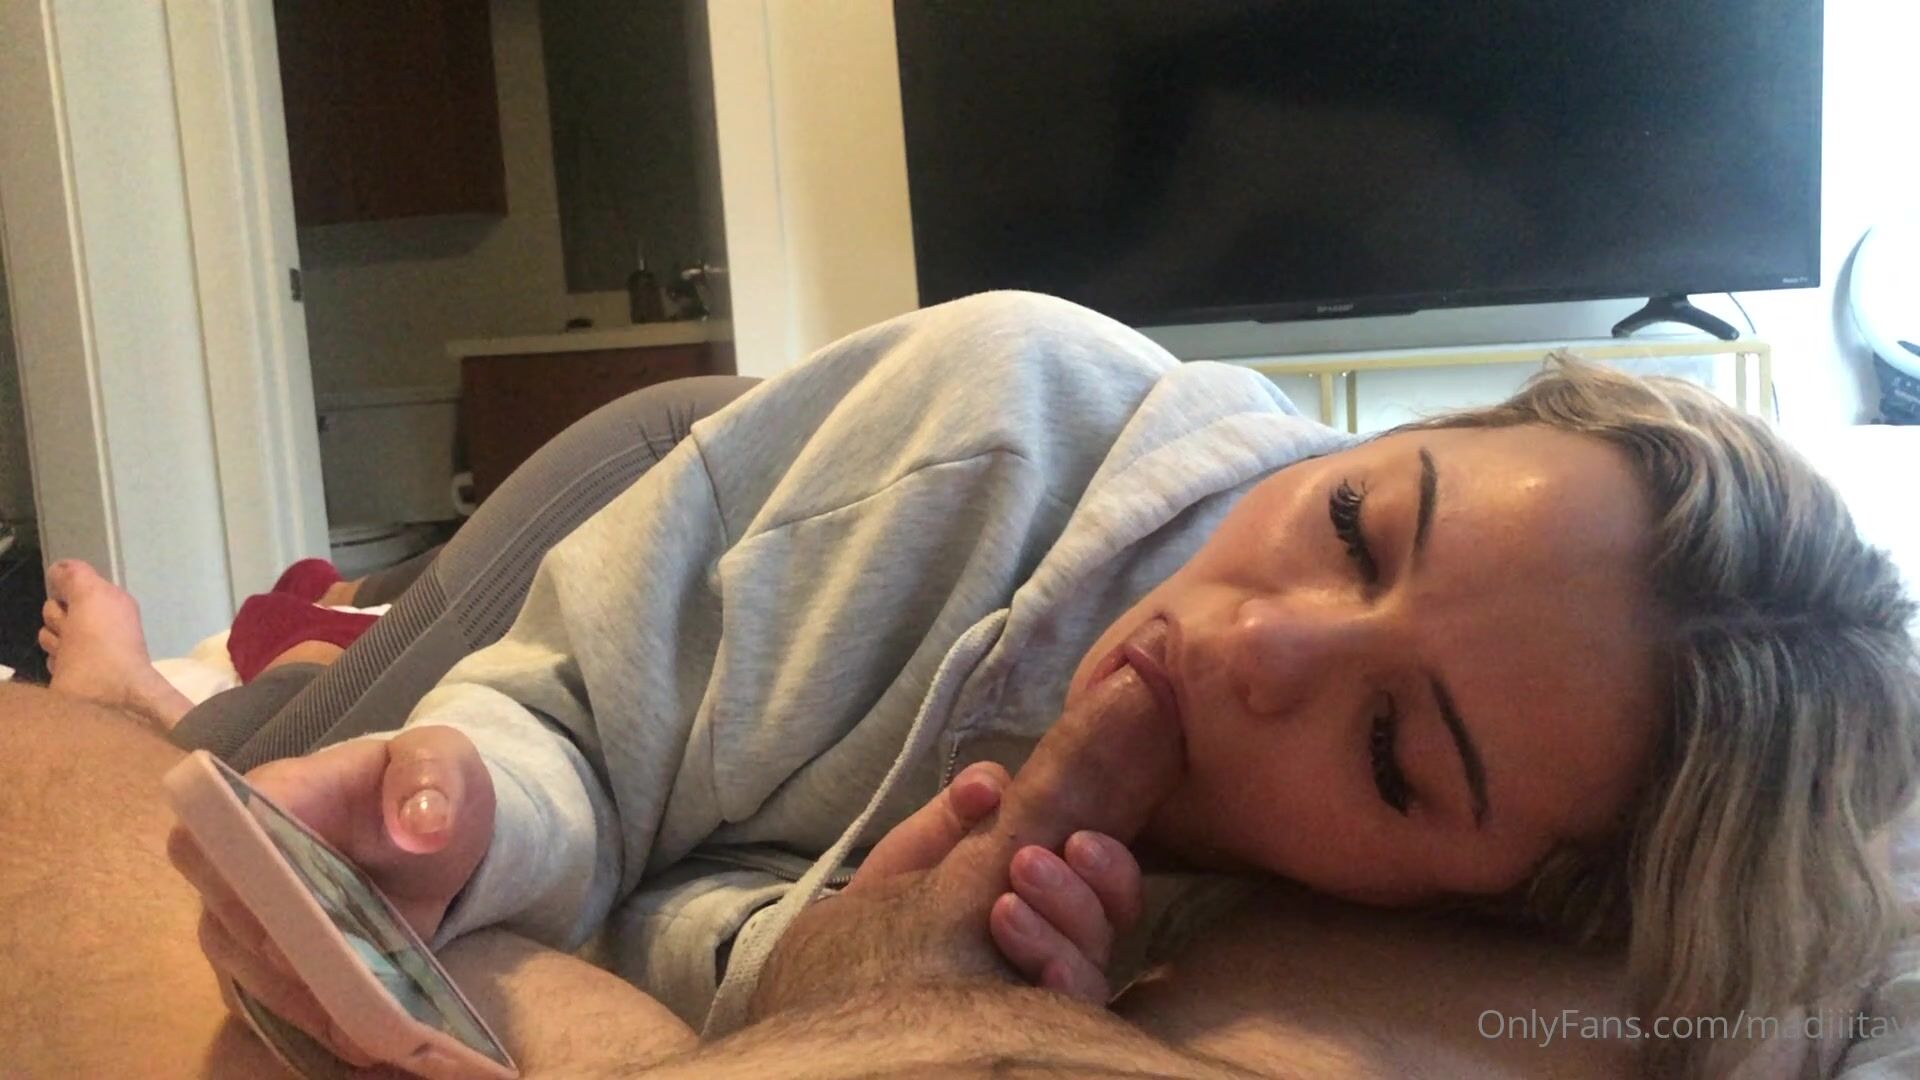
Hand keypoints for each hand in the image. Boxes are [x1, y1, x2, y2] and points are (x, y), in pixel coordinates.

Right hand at [166, 725, 493, 1066]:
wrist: (431, 828)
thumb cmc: (424, 784)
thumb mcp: (443, 762)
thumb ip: (432, 778)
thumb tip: (421, 824)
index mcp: (275, 794)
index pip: (216, 830)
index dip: (238, 873)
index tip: (287, 907)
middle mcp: (242, 860)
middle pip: (225, 916)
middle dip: (279, 956)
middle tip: (343, 985)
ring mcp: (249, 918)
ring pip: (246, 970)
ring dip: (302, 1001)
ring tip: (366, 1029)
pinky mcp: (272, 962)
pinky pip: (276, 999)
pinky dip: (319, 1022)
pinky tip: (368, 1041)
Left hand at [751, 661, 1182, 1016]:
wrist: (840, 996)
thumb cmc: (884, 922)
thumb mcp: (916, 858)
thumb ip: (955, 815)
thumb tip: (991, 783)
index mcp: (1051, 900)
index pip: (1108, 884)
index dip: (1107, 863)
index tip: (1078, 839)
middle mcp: (1062, 951)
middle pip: (1111, 923)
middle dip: (1081, 890)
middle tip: (1029, 863)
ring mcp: (1045, 997)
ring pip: (1091, 970)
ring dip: (1059, 929)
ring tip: (1002, 907)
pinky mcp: (1027, 1029)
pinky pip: (1066, 1018)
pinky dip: (1054, 984)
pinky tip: (1034, 968)